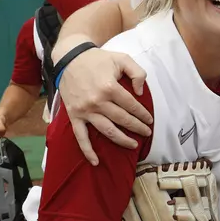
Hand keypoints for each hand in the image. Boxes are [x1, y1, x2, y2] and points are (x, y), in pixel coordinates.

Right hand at [55, 46, 150, 165]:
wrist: (70, 58)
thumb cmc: (98, 59)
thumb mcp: (122, 59)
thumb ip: (137, 73)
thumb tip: (140, 92)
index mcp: (109, 87)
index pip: (131, 106)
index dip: (143, 114)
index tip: (149, 120)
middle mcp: (97, 102)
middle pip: (122, 120)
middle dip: (137, 127)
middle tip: (147, 132)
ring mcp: (85, 111)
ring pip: (107, 130)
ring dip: (122, 140)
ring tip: (133, 145)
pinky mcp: (74, 115)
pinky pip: (81, 136)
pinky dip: (87, 150)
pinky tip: (96, 161)